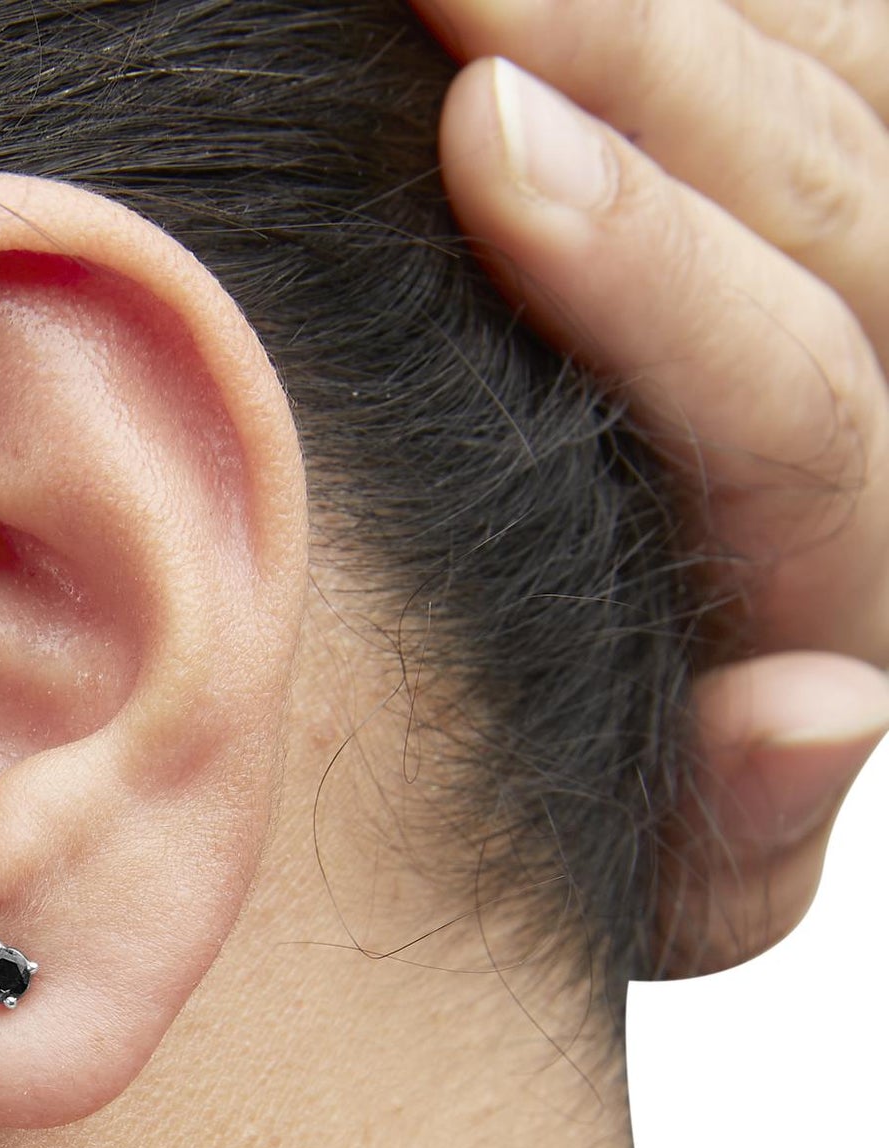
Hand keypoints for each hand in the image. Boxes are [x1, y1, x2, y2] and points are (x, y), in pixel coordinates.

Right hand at [416, 0, 888, 969]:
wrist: (671, 690)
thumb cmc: (636, 794)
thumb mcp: (674, 880)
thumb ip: (729, 844)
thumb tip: (818, 707)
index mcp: (874, 597)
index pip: (803, 413)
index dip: (653, 274)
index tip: (477, 141)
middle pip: (846, 209)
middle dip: (648, 78)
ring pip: (869, 88)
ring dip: (681, 8)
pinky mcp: (878, 209)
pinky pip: (861, 48)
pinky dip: (743, 5)